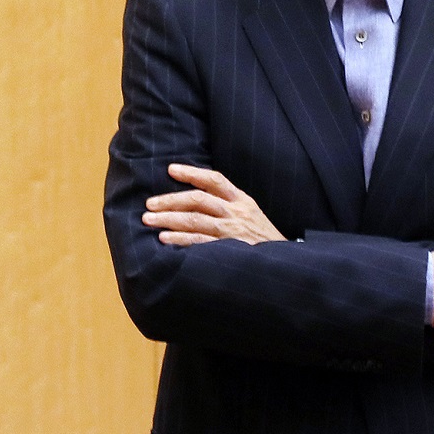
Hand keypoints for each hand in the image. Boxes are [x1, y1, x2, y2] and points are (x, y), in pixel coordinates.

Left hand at [143, 165, 285, 245]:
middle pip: (198, 199)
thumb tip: (196, 197)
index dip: (192, 173)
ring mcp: (232, 231)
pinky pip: (199, 242)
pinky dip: (180, 240)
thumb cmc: (262, 239)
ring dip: (169, 219)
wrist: (283, 264)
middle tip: (150, 204)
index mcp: (242, 200)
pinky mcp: (228, 250)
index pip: (214, 179)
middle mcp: (236, 212)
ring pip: (195, 220)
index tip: (171, 170)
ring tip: (149, 220)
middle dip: (170, 200)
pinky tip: (164, 239)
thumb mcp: (251, 214)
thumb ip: (229, 204)